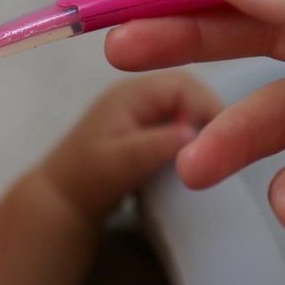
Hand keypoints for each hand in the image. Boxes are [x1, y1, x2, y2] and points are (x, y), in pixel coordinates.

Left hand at [42, 71, 221, 219]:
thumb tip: (194, 134)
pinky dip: (190, 138)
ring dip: (201, 127)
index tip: (219, 141)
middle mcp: (138, 94)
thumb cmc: (86, 178)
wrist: (62, 199)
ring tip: (212, 155)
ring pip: (185, 108)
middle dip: (208, 116)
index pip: (183, 85)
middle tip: (222, 148)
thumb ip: (155, 146)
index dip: (205, 108)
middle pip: (188, 92)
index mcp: (131, 94)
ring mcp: (141, 110)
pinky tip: (196, 160)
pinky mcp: (145, 128)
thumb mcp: (120, 163)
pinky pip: (177, 123)